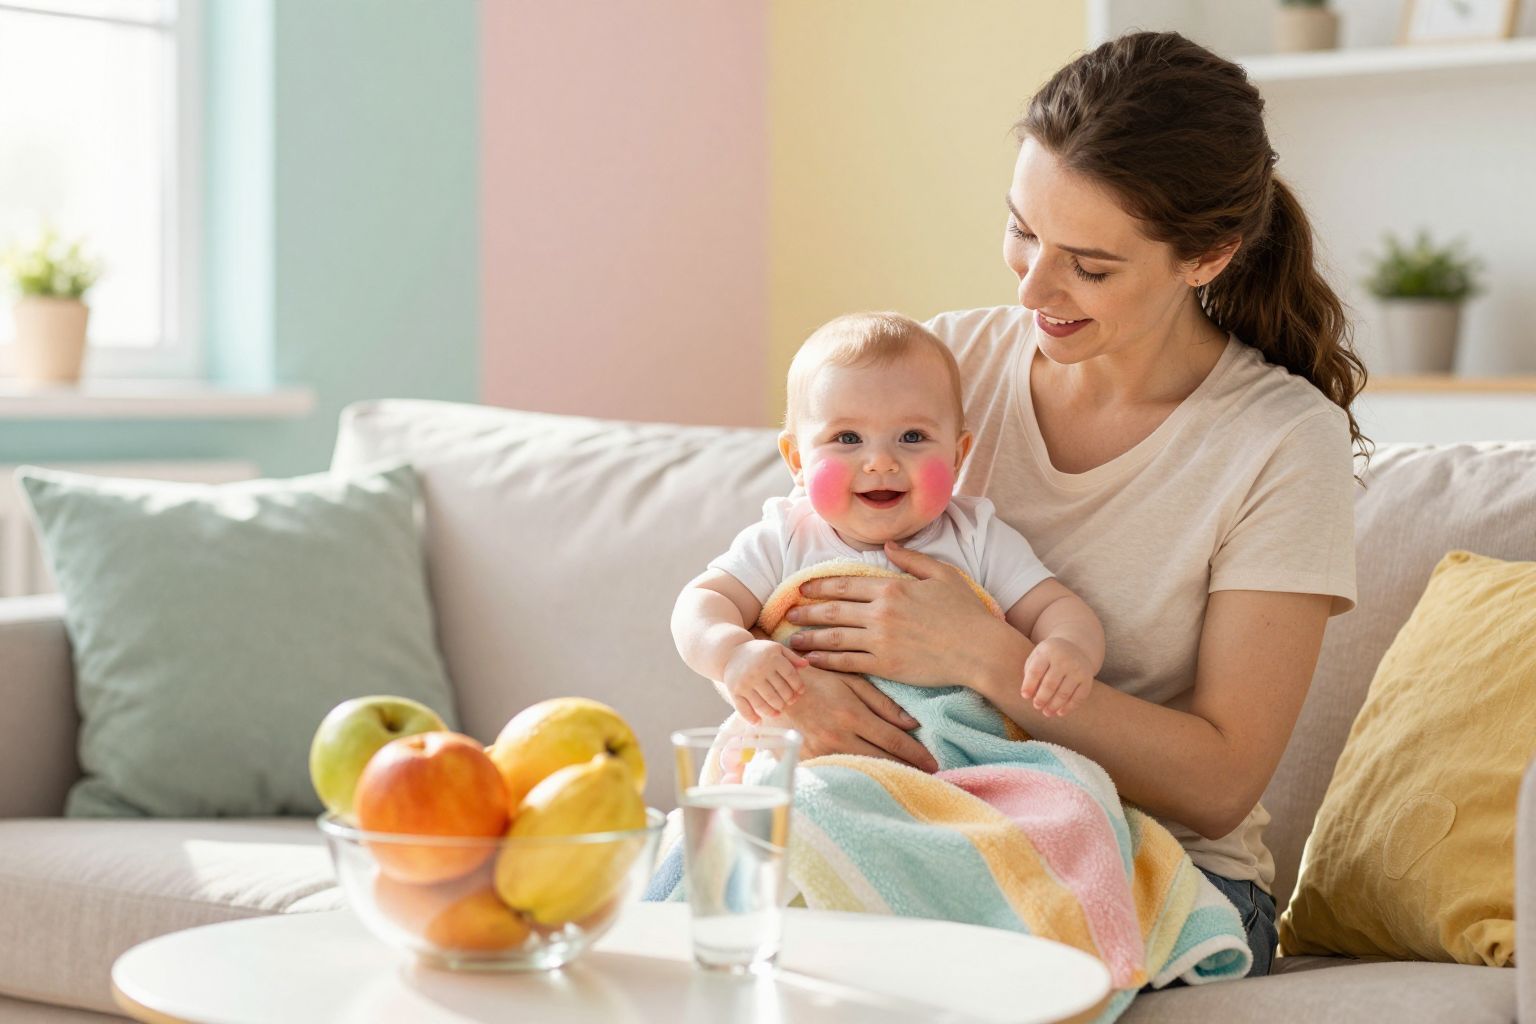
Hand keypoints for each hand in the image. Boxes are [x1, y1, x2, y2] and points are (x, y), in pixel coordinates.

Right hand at [724, 639, 807, 724]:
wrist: (730, 653)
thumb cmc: (758, 652)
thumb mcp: (775, 649)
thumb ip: (791, 657)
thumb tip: (806, 665)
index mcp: (771, 657)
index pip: (790, 676)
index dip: (798, 686)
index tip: (800, 692)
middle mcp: (758, 669)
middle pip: (779, 692)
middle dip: (787, 700)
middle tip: (789, 702)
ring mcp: (746, 681)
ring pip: (764, 703)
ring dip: (774, 711)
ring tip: (778, 711)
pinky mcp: (734, 690)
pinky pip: (744, 708)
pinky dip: (752, 718)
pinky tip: (759, 722)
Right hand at [775, 664, 938, 772]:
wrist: (772, 687)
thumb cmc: (815, 679)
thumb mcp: (850, 682)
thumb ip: (881, 703)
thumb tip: (913, 724)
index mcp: (852, 714)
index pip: (893, 740)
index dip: (916, 754)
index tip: (934, 763)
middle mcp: (839, 735)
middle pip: (883, 759)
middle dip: (908, 769)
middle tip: (930, 777)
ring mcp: (822, 750)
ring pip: (863, 769)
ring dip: (887, 776)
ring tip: (909, 782)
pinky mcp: (808, 759)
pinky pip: (839, 772)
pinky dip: (858, 777)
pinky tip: (872, 783)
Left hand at [783, 542, 1007, 688]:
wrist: (979, 649)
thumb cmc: (966, 611)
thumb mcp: (942, 574)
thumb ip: (912, 559)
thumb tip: (888, 545)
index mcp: (891, 587)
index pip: (845, 584)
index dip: (819, 587)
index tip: (802, 588)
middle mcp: (880, 612)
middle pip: (832, 610)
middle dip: (806, 611)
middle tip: (787, 613)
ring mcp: (881, 640)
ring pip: (834, 637)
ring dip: (809, 637)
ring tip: (791, 640)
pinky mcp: (885, 665)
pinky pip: (847, 662)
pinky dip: (827, 661)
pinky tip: (812, 660)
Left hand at [1021, 638, 1093, 717]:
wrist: (1076, 647)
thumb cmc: (1049, 657)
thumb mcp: (1038, 657)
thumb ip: (1030, 673)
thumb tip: (1029, 695)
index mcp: (1048, 652)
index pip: (1036, 671)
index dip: (1029, 685)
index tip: (1025, 696)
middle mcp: (1064, 659)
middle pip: (1050, 684)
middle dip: (1041, 698)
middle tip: (1036, 706)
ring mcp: (1078, 669)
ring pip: (1064, 693)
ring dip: (1054, 706)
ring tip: (1046, 712)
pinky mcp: (1088, 679)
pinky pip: (1078, 697)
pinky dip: (1069, 707)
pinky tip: (1060, 713)